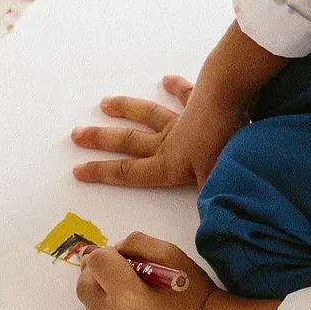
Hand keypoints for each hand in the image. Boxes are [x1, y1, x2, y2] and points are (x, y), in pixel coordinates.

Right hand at [70, 76, 249, 190]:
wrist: (234, 95)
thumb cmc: (225, 142)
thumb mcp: (215, 182)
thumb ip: (206, 206)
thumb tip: (205, 229)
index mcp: (168, 164)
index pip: (128, 173)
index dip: (101, 173)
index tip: (77, 170)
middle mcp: (168, 141)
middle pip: (128, 142)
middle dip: (100, 139)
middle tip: (76, 134)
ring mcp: (182, 120)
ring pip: (147, 114)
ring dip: (125, 109)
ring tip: (104, 103)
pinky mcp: (201, 102)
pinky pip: (185, 95)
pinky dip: (176, 88)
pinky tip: (166, 80)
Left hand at [75, 234, 213, 309]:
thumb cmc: (193, 293)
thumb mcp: (171, 254)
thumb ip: (137, 243)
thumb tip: (112, 250)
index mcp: (128, 294)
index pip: (96, 262)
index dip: (106, 252)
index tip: (123, 256)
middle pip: (83, 284)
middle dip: (95, 270)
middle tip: (115, 266)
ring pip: (87, 302)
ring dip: (98, 288)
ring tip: (122, 284)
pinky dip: (104, 305)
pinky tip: (125, 303)